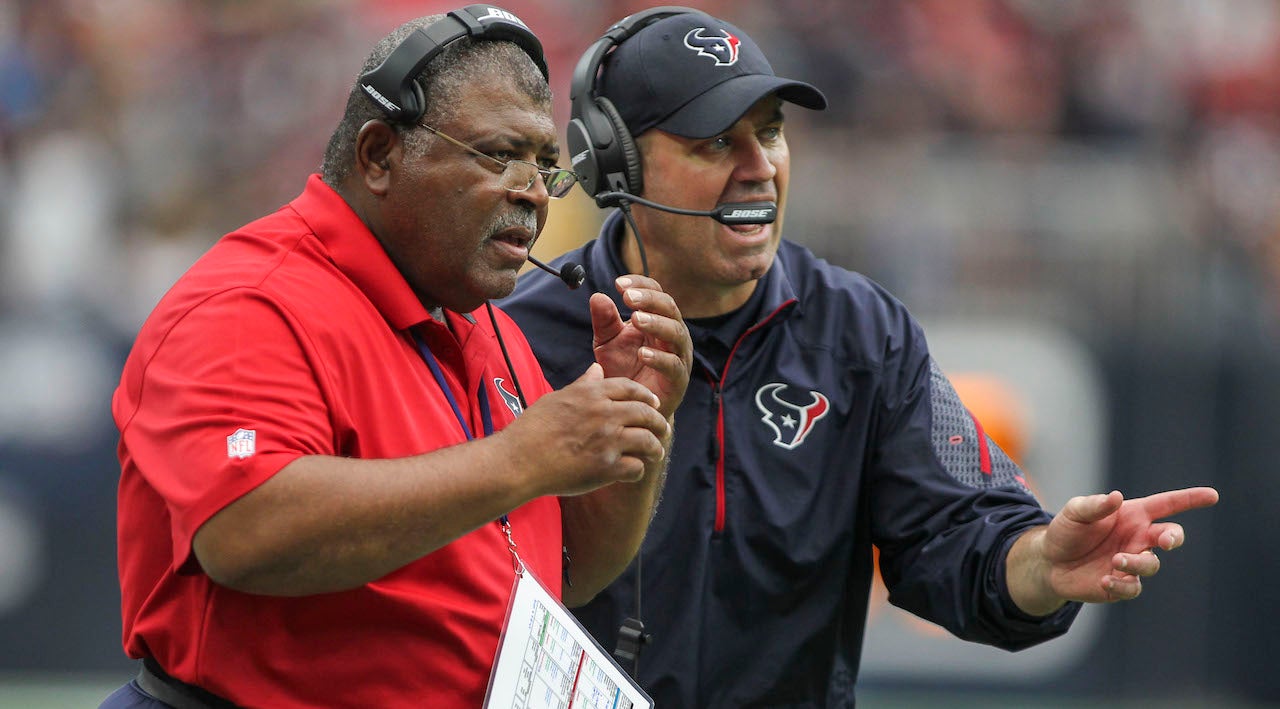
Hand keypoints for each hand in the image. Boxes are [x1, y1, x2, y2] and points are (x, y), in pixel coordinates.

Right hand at [499, 363, 668, 497]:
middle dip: (658, 421)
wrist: (520, 460)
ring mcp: (608, 441)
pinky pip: (636, 468)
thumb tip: (597, 369)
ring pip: (647, 441)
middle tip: (662, 428)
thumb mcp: (558, 398)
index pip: (631, 389)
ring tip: (656, 452)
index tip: (654, 403)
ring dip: (655, 448)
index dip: (646, 396)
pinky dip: (637, 470)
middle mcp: (605, 414)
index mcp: (592, 395)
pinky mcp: (606, 467)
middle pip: (645, 413)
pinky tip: (632, 471)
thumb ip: (583, 385)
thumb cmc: (533, 428)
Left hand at [589, 275, 691, 418]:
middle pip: (669, 308)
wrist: (631, 407)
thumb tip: (597, 296)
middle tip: (628, 297)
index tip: (619, 284)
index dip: (641, 285)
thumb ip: (604, 321)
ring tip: (635, 319)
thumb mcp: (608, 342)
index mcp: (658, 320)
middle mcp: (672, 334)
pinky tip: (643, 353)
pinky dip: (660, 358)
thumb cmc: (623, 369)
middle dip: (649, 300)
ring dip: (656, 323)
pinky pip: (673, 366)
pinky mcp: (678, 380)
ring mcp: (678, 356)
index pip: (656, 293)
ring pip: (676, 334)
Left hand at [1018, 487, 1218, 610]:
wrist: (1049, 561)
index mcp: (1132, 515)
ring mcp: (1132, 562)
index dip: (1190, 499)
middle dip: (1174, 537)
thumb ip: (1095, 505)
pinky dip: (1122, 584)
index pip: (1167, 505)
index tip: (1213, 495)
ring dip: (1138, 562)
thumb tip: (1116, 497)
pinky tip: (1104, 579)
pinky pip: (1133, 588)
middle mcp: (1138, 538)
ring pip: (1152, 564)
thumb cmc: (1066, 531)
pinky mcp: (1121, 585)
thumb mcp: (1075, 512)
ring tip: (1116, 560)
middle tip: (1165, 540)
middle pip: (1170, 536)